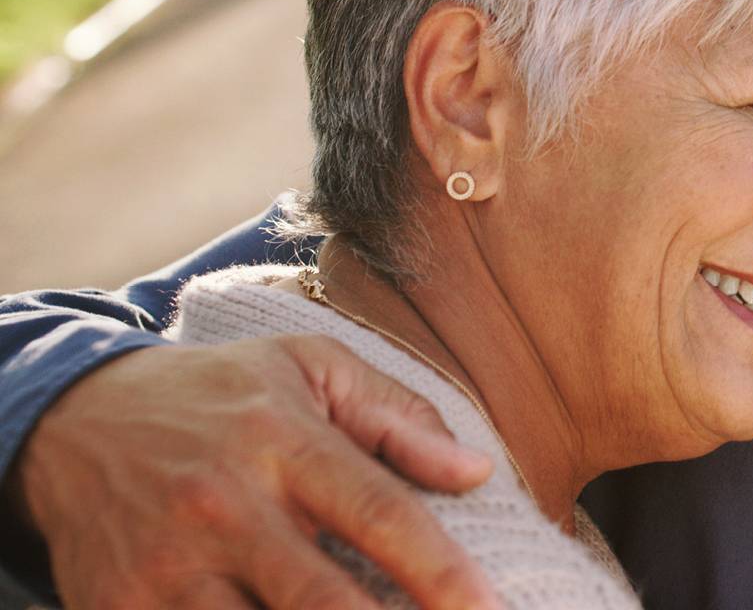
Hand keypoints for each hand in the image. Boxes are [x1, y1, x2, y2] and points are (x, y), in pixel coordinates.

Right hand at [7, 338, 500, 608]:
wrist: (73, 418)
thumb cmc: (220, 396)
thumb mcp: (308, 369)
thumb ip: (397, 418)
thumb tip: (475, 472)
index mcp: (283, 443)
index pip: (379, 515)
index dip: (441, 573)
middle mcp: (225, 507)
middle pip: (321, 599)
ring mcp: (169, 567)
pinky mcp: (121, 608)